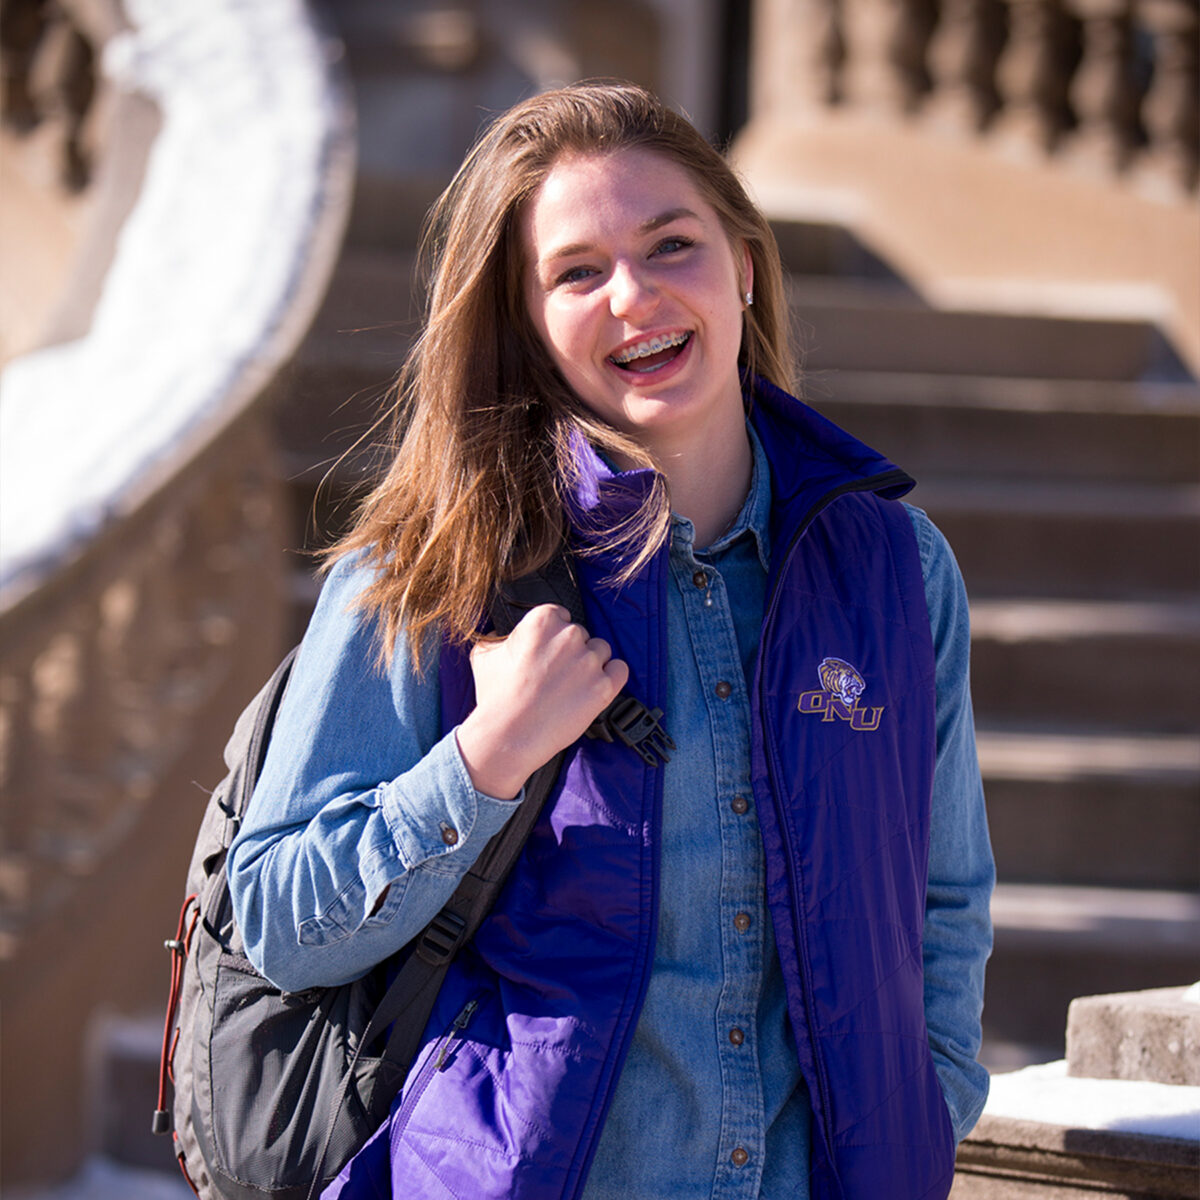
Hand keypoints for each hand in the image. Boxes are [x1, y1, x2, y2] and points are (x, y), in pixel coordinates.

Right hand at [455, 605, 628, 798]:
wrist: (508, 736)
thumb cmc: (495, 697)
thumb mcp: (485, 654)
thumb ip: (502, 636)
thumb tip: (507, 636)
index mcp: (542, 620)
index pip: (560, 615)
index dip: (553, 636)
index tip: (547, 652)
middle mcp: (569, 636)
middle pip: (581, 634)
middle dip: (570, 652)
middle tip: (555, 675)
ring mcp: (589, 661)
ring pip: (601, 650)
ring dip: (590, 664)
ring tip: (571, 685)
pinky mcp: (603, 686)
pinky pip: (620, 669)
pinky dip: (612, 677)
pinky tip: (596, 687)